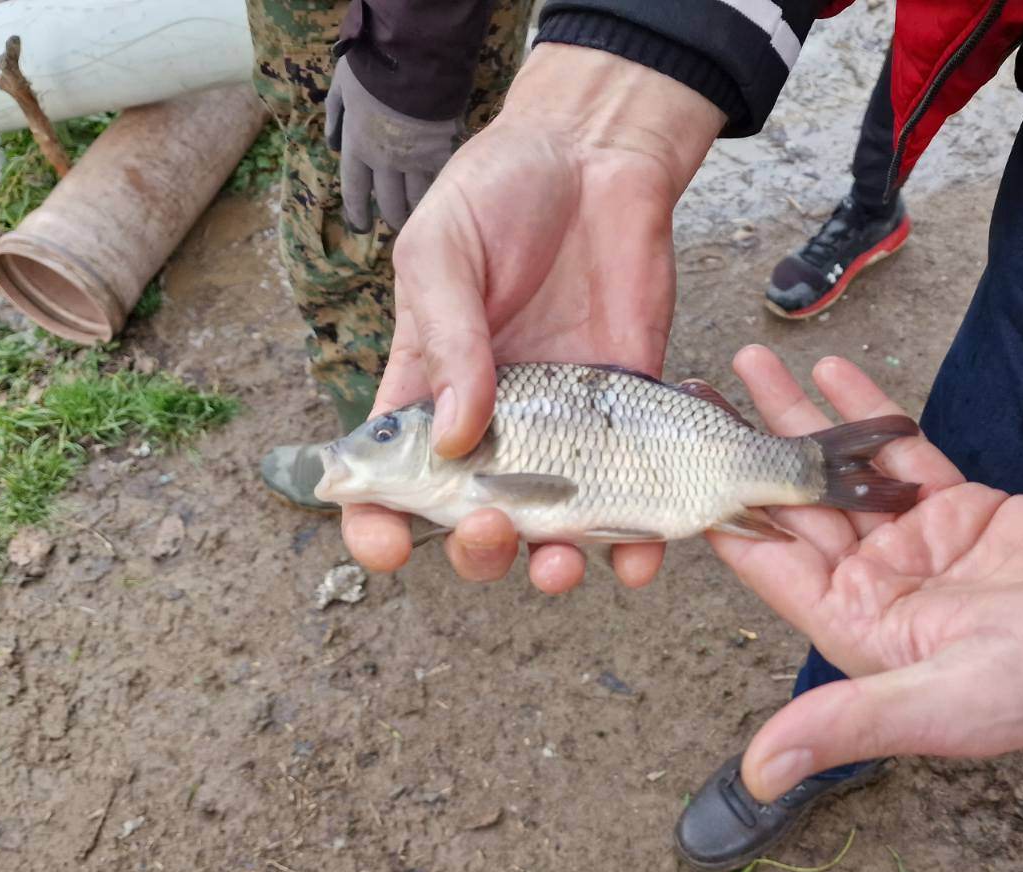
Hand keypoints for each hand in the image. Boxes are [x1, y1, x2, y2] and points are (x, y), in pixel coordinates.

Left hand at [325, 56, 458, 230]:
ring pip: (419, 199)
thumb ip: (335, 116)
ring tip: (424, 217)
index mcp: (357, 147)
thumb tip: (333, 144)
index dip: (358, 213)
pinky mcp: (443, 152)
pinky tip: (446, 198)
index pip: (355, 192)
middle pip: (389, 202)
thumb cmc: (371, 66)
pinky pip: (442, 180)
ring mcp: (416, 159)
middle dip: (392, 217)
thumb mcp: (341, 86)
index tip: (361, 227)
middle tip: (396, 223)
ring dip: (419, 210)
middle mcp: (385, 161)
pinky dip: (442, 189)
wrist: (411, 57)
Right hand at [342, 45, 724, 593]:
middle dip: (475, 550)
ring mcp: (565, 430)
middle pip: (472, 523)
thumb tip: (455, 438)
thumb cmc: (502, 190)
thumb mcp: (445, 250)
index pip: (388, 482)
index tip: (385, 546)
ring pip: (552, 529)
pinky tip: (646, 550)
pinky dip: (640, 539)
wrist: (601, 157)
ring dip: (552, 564)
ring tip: (562, 562)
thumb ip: (447, 339)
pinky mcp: (633, 419)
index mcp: (426, 391)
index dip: (377, 525)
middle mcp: (493, 426)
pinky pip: (635, 497)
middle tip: (490, 529)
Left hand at [707, 347, 1022, 797]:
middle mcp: (886, 595)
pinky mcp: (972, 509)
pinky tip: (836, 371)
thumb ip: (850, 722)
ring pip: (844, 476)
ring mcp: (927, 549)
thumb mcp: (956, 699)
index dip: (718, 519)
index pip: (772, 574)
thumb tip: (754, 777)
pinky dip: (872, 415)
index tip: (669, 463)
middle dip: (747, 452)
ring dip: (800, 422)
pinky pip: (906, 456)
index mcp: (868, 641)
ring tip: (753, 362)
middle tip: (694, 389)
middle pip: (797, 514)